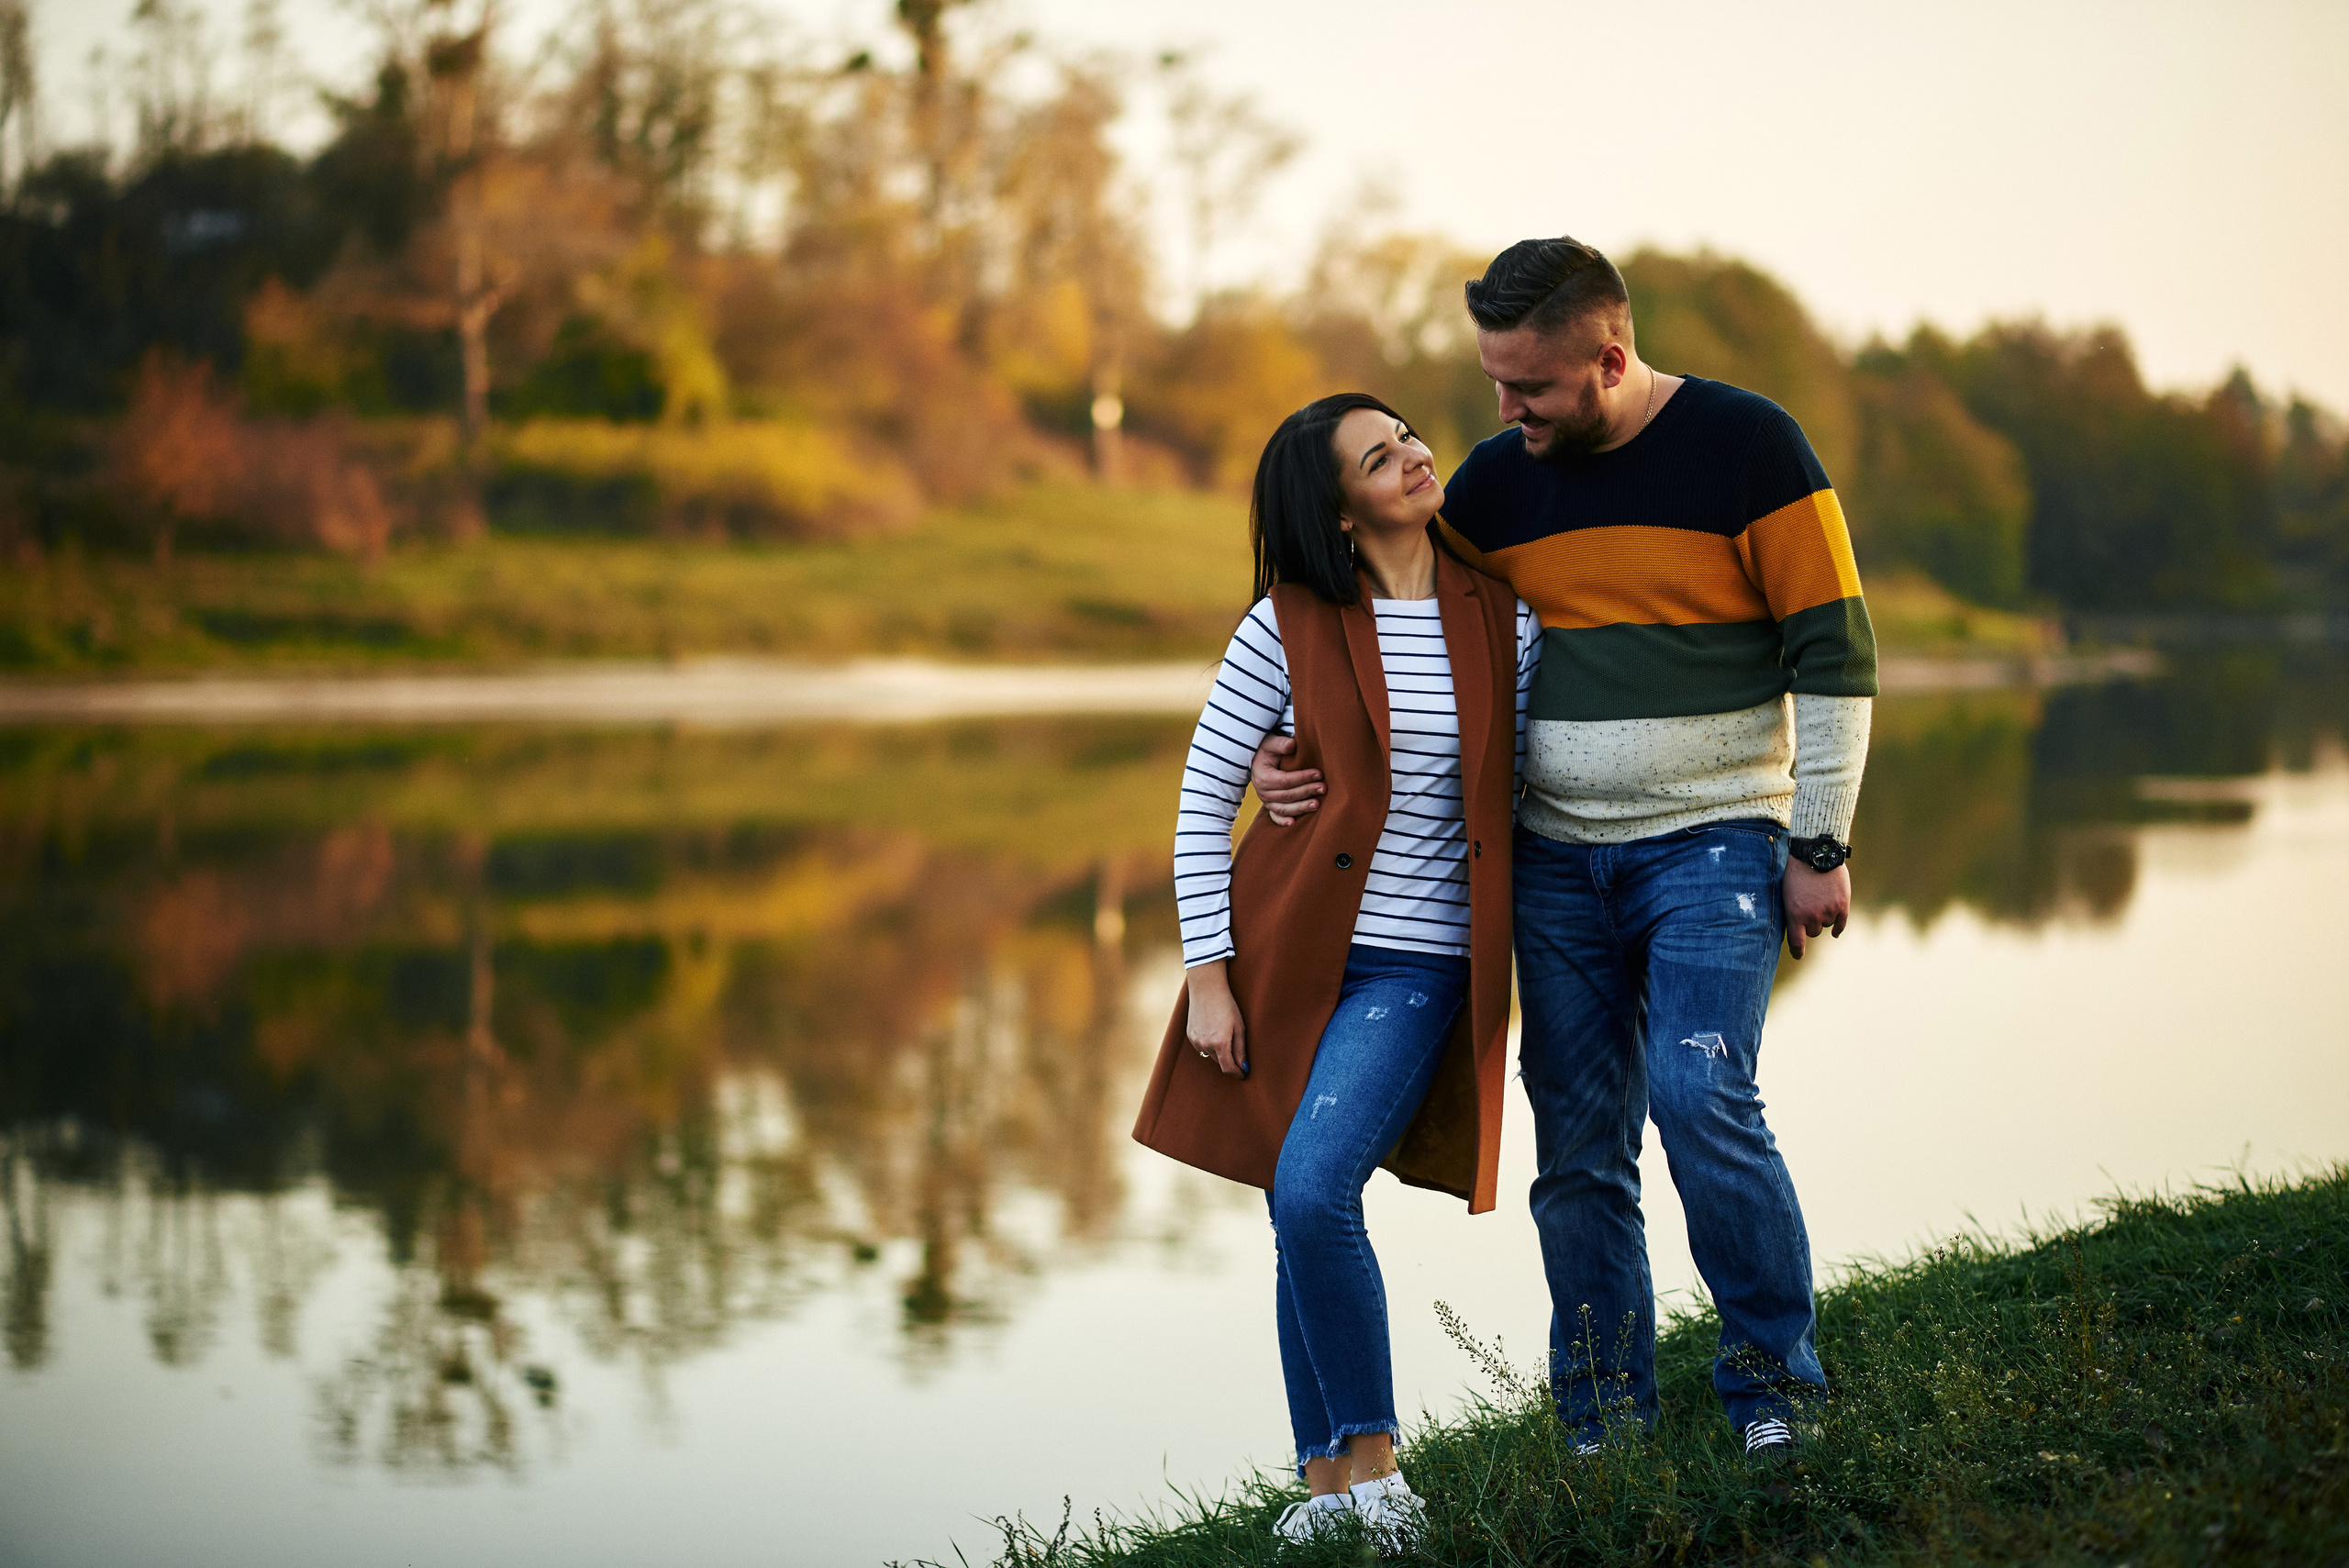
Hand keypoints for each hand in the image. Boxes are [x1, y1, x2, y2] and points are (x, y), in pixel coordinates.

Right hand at [1184, 961, 1247, 1076]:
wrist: (1206, 989)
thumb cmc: (1227, 1006)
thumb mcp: (1239, 1027)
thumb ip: (1241, 1050)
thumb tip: (1244, 1067)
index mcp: (1220, 1043)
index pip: (1228, 1068)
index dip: (1237, 1073)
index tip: (1243, 1074)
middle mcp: (1206, 1045)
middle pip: (1220, 1062)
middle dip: (1229, 1060)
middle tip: (1237, 1048)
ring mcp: (1196, 1041)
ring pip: (1210, 1055)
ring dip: (1219, 1051)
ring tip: (1224, 1033)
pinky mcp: (1190, 1036)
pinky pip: (1202, 1047)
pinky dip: (1209, 1044)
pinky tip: (1213, 1029)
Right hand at [1250, 735, 1322, 826]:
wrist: (1258, 759)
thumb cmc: (1267, 749)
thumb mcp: (1271, 742)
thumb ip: (1280, 743)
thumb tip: (1292, 744)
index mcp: (1263, 776)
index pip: (1285, 780)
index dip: (1302, 778)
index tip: (1318, 774)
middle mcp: (1262, 791)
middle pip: (1287, 795)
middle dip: (1306, 792)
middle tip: (1323, 788)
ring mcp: (1265, 800)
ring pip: (1283, 808)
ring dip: (1301, 808)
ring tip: (1317, 805)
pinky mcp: (1269, 806)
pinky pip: (1275, 816)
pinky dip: (1283, 821)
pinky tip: (1293, 822)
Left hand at [1782, 862, 1849, 958]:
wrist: (1816, 854)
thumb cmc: (1796, 873)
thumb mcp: (1786, 894)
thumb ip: (1793, 912)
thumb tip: (1797, 930)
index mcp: (1794, 915)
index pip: (1796, 941)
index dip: (1797, 951)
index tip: (1798, 955)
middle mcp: (1812, 916)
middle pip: (1813, 932)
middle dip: (1810, 924)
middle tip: (1809, 909)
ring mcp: (1828, 911)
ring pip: (1826, 925)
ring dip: (1823, 918)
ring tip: (1819, 900)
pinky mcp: (1842, 905)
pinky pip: (1841, 924)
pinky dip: (1838, 927)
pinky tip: (1835, 932)